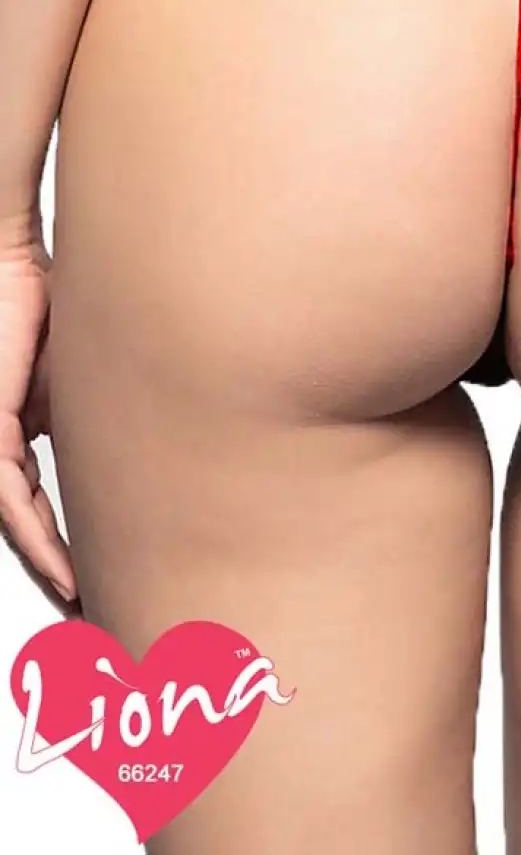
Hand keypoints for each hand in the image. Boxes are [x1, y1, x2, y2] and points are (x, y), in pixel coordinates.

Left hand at [0, 220, 76, 609]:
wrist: (17, 264)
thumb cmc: (52, 310)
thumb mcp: (85, 384)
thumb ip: (96, 423)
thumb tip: (135, 460)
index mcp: (21, 440)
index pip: (47, 511)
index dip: (73, 551)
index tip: (103, 587)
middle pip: (30, 533)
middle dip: (62, 580)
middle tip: (94, 629)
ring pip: (19, 531)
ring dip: (52, 576)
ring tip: (85, 616)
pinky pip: (13, 502)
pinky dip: (40, 542)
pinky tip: (67, 573)